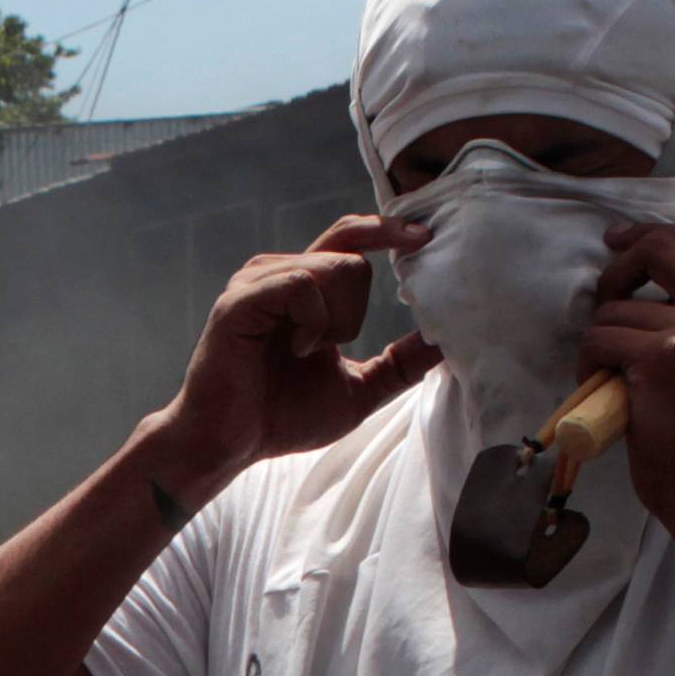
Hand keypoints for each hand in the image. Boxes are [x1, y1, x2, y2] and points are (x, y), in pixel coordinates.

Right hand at [160, 214, 437, 485]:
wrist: (230, 445)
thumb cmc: (282, 416)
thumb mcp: (359, 390)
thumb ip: (398, 364)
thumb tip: (444, 344)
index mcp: (305, 286)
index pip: (352, 236)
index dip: (388, 230)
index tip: (425, 237)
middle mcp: (280, 271)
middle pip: (353, 256)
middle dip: (356, 311)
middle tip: (327, 349)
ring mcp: (257, 281)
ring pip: (332, 267)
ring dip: (334, 321)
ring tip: (303, 352)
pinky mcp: (241, 299)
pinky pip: (301, 285)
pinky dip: (312, 323)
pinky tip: (294, 349)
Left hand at [580, 221, 674, 540]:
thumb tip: (664, 291)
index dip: (659, 234)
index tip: (624, 242)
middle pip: (664, 247)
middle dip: (622, 264)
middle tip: (605, 295)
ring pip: (620, 305)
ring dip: (602, 335)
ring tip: (608, 371)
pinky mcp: (661, 355)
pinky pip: (601, 336)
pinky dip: (589, 361)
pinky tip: (599, 386)